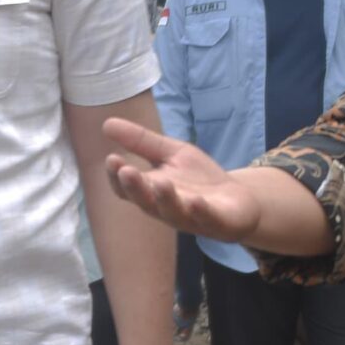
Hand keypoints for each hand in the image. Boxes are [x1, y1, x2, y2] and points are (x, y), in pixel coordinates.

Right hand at [103, 116, 262, 243]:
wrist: (238, 200)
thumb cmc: (199, 180)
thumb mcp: (171, 153)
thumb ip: (141, 141)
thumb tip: (106, 123)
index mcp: (151, 191)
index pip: (126, 188)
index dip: (116, 177)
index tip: (111, 158)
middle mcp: (165, 208)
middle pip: (145, 201)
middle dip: (134, 188)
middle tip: (125, 171)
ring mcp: (190, 217)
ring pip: (172, 212)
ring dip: (165, 199)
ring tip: (160, 182)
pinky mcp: (215, 222)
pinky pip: (205, 218)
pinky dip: (199, 211)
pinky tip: (195, 201)